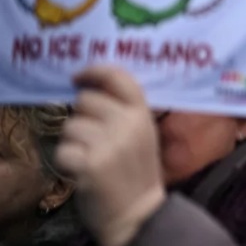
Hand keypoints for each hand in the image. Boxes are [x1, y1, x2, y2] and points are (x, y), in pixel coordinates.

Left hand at [57, 66, 165, 245]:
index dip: (94, 71)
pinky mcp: (91, 165)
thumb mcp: (142, 134)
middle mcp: (128, 124)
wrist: (138, 213)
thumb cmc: (136, 171)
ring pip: (70, 125)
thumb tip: (88, 87)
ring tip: (90, 157)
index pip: (118, 77)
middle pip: (85, 100)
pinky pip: (63, 150)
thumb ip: (124, 110)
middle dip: (82, 116)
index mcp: (143, 114)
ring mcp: (110, 144)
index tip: (78, 77)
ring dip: (73, 141)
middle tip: (93, 137)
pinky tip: (83, 171)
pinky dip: (67, 162)